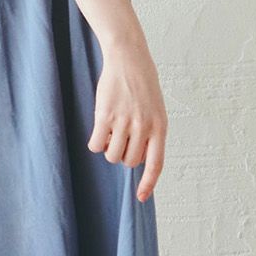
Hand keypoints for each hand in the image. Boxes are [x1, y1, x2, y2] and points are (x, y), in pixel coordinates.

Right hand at [88, 39, 167, 200]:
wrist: (128, 57)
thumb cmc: (142, 84)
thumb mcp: (155, 109)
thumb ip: (150, 133)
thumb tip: (136, 159)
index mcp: (160, 127)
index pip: (155, 164)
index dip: (148, 183)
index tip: (141, 197)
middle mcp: (144, 127)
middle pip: (129, 161)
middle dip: (123, 154)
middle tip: (120, 137)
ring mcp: (124, 122)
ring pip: (112, 155)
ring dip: (108, 148)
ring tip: (110, 131)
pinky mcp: (105, 116)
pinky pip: (96, 145)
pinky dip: (95, 142)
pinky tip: (98, 130)